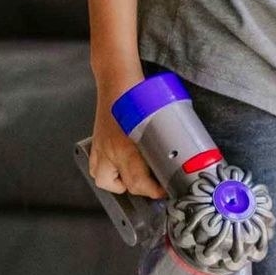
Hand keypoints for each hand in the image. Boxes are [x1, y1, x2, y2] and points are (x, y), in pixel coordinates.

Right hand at [88, 75, 165, 198]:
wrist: (117, 82)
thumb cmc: (137, 97)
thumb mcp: (158, 123)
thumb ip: (166, 144)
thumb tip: (180, 160)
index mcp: (128, 147)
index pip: (139, 183)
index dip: (154, 192)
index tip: (165, 190)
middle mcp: (112, 151)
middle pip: (126, 185)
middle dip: (143, 189)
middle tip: (154, 185)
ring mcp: (101, 148)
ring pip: (104, 180)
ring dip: (119, 183)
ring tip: (132, 177)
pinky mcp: (96, 144)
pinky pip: (96, 168)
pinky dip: (106, 172)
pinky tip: (117, 168)